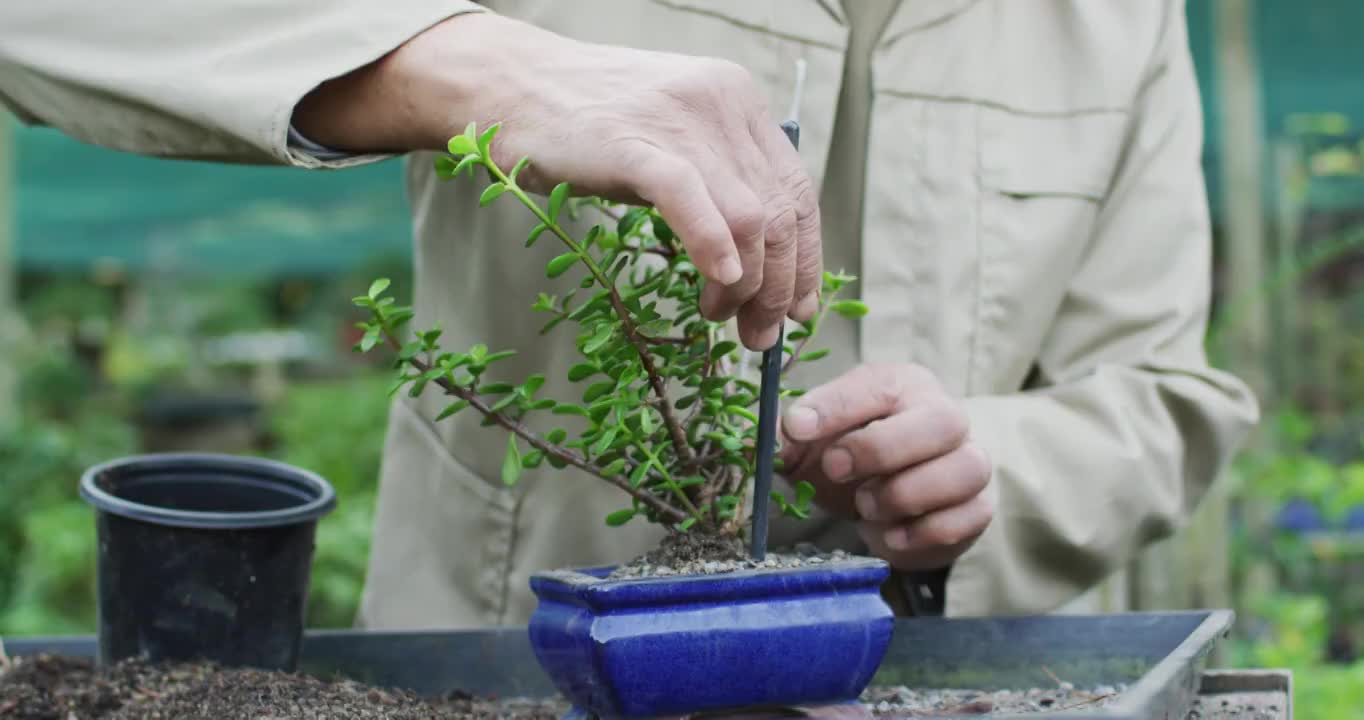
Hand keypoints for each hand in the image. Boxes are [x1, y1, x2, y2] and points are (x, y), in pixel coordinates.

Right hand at [294, 12, 819, 349]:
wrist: (513, 84)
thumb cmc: (589, 123)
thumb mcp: (672, 139)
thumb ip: (719, 180)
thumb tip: (757, 260)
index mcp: (739, 102)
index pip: (797, 191)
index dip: (805, 259)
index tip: (798, 309)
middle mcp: (723, 103)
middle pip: (780, 212)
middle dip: (777, 286)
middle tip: (759, 336)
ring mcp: (680, 120)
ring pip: (747, 216)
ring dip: (746, 285)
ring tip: (721, 318)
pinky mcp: (634, 141)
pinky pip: (690, 199)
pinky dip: (713, 245)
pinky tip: (718, 282)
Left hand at [778, 364, 992, 570]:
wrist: (892, 500)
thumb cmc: (853, 456)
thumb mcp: (817, 439)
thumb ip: (795, 434)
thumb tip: (777, 435)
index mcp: (902, 386)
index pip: (878, 385)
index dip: (835, 406)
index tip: (797, 427)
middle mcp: (944, 415)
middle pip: (941, 421)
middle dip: (881, 449)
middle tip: (837, 469)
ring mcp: (970, 460)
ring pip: (965, 469)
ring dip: (905, 493)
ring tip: (865, 506)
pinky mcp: (979, 507)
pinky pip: (967, 517)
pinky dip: (923, 531)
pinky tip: (889, 534)